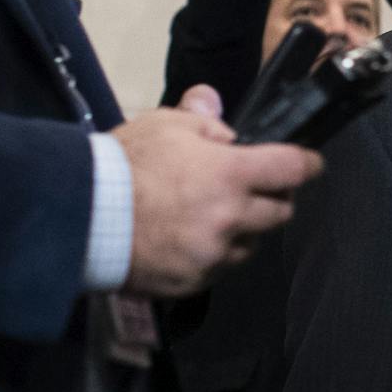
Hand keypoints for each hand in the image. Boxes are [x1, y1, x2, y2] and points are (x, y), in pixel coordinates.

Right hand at [113, 85, 324, 297]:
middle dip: (273, 198)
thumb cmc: (123, 165)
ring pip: (252, 244)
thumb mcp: (163, 125)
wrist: (81, 218)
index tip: (310, 163)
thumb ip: (202, 117)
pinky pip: (220, 268)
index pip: (293, 168)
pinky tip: (188, 240)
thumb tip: (220, 110)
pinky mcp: (196, 282)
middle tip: (252, 189)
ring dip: (243, 230)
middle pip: (281, 212)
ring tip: (210, 216)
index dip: (307, 163)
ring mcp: (214, 255)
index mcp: (231, 175)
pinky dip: (213, 255)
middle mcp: (231, 218)